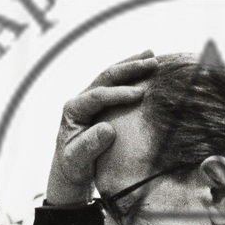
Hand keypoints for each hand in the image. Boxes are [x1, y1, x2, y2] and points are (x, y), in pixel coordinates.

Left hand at [45, 51, 156, 203]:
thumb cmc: (74, 166)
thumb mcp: (77, 160)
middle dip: (129, 69)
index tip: (139, 94)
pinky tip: (147, 66)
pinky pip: (118, 83)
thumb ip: (89, 146)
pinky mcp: (103, 102)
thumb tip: (108, 129)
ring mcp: (92, 98)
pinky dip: (133, 74)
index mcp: (73, 109)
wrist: (72, 168)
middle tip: (152, 64)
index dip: (118, 93)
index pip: (97, 95)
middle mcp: (82, 99)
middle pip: (106, 77)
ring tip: (152, 55)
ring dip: (132, 64)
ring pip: (113, 75)